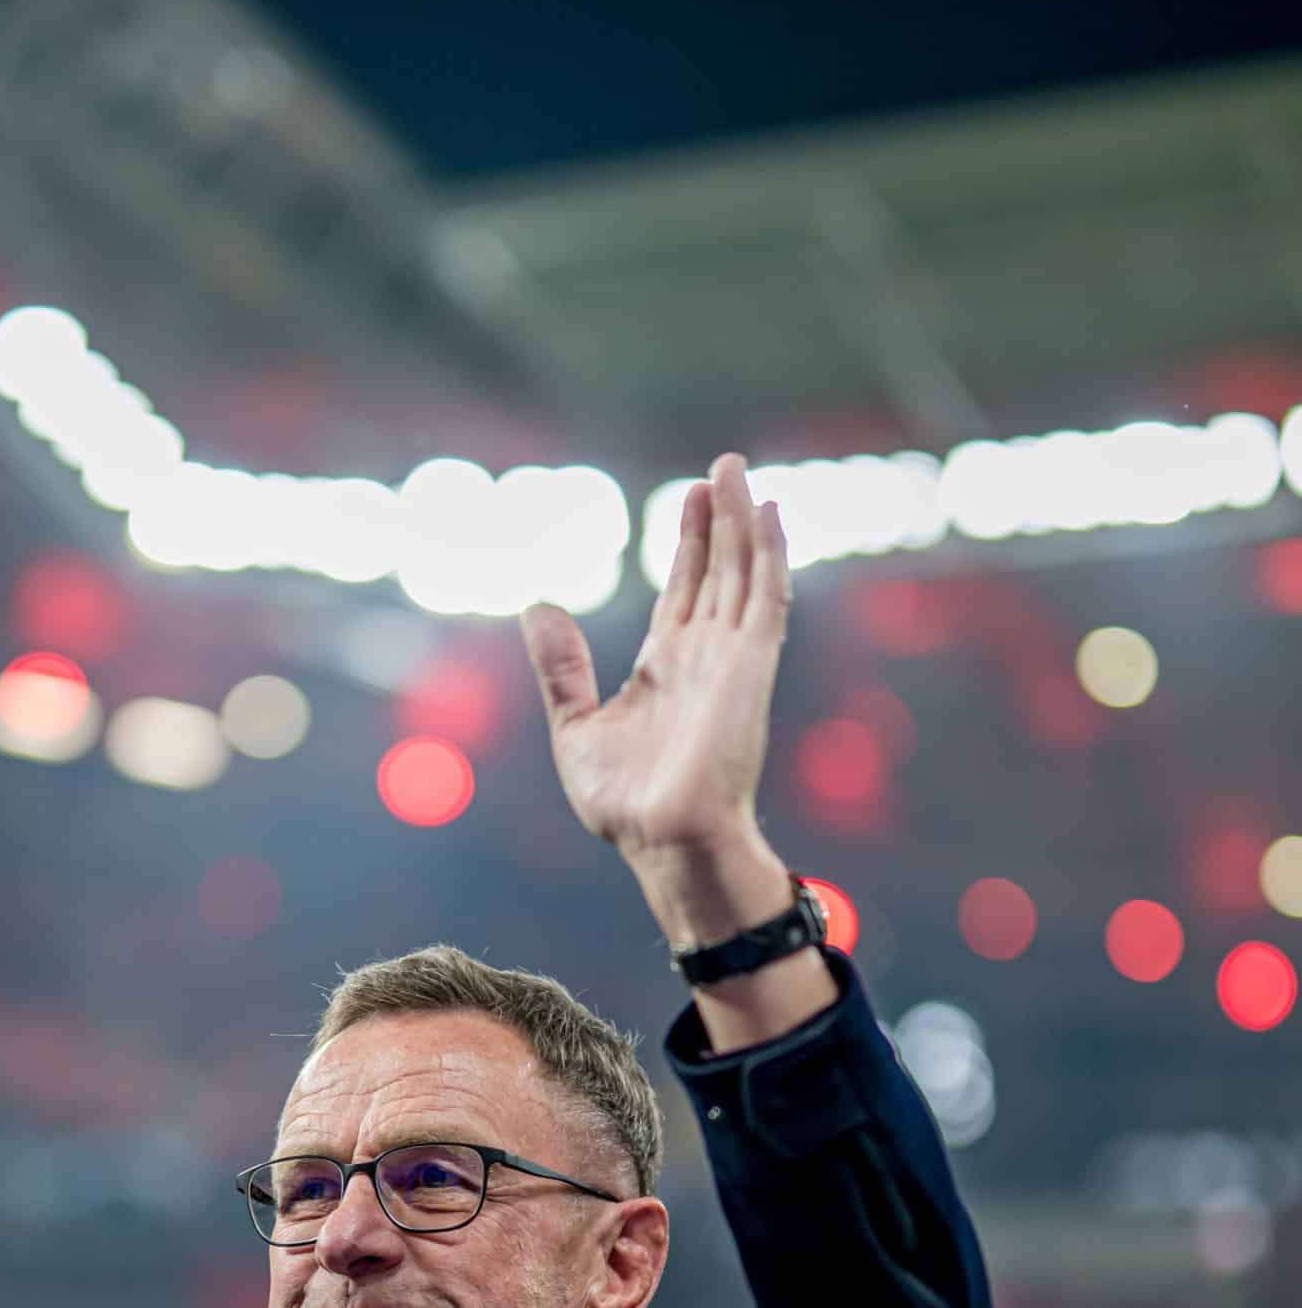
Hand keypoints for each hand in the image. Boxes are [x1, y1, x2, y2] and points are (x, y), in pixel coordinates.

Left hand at [519, 453, 789, 861]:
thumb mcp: (575, 726)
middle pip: (718, 570)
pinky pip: (766, 599)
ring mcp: (731, 658)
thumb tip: (536, 605)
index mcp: (666, 666)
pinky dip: (770, 556)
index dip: (690, 542)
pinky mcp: (750, 667)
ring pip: (743, 572)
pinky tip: (768, 515)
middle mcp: (704, 655)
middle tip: (724, 466)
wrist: (662, 840)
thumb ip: (562, 667)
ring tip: (739, 471)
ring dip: (744, 521)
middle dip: (721, 519)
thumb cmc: (624, 802)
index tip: (693, 498)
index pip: (685, 588)